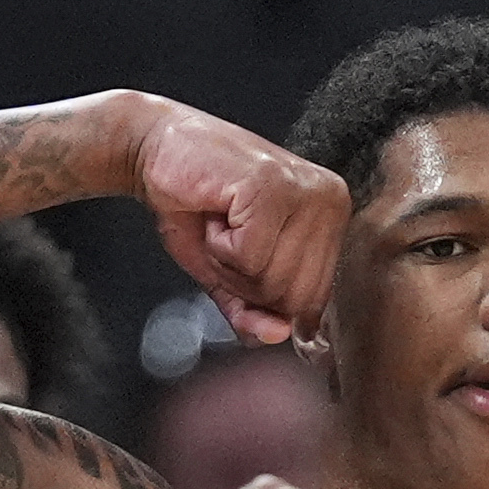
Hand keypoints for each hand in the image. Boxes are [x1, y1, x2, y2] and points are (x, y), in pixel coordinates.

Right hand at [132, 101, 348, 345]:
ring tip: (222, 222)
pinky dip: (218, 244)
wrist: (155, 151)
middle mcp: (331, 201)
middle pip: (293, 297)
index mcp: (333, 220)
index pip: (312, 303)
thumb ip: (255, 312)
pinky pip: (249, 256)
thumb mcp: (229, 275)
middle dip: (244, 282)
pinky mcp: (274, 186)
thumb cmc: (196, 208)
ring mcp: (306, 191)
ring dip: (228, 262)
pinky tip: (216, 211)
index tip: (241, 254)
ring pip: (272, 280)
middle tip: (227, 237)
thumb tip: (277, 337)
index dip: (262, 297)